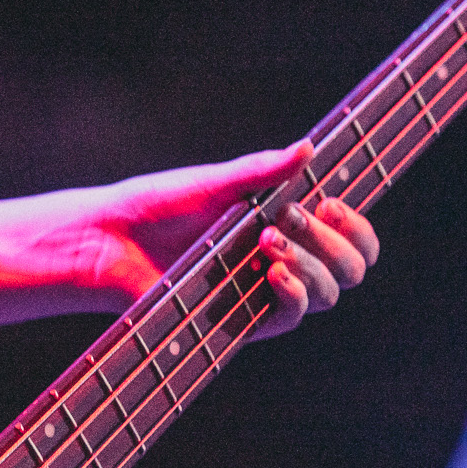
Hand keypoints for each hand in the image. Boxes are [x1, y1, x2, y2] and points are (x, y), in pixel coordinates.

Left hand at [79, 141, 378, 337]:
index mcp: (285, 223)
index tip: (332, 202)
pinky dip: (294, 293)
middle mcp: (284, 258)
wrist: (110, 243)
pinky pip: (290, 316)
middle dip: (335, 241)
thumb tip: (307, 148)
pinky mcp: (243, 319)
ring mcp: (265, 291)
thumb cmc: (156, 208)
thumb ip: (261, 172)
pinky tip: (276, 273)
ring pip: (327, 293)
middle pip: (350, 267)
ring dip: (313, 264)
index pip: (348, 233)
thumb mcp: (213, 184)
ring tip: (268, 241)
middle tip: (293, 217)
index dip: (356, 224)